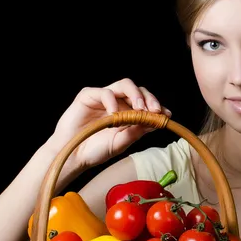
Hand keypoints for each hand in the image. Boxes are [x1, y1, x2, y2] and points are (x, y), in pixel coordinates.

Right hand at [48, 78, 171, 170]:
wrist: (73, 155)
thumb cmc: (95, 150)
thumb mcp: (121, 142)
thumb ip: (137, 131)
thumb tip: (156, 121)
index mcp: (127, 113)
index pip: (146, 103)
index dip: (157, 106)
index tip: (167, 115)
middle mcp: (118, 103)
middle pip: (138, 91)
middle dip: (150, 99)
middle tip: (155, 110)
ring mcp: (104, 98)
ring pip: (124, 85)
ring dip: (136, 95)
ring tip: (140, 109)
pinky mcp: (88, 96)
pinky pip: (104, 92)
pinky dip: (112, 101)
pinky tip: (114, 114)